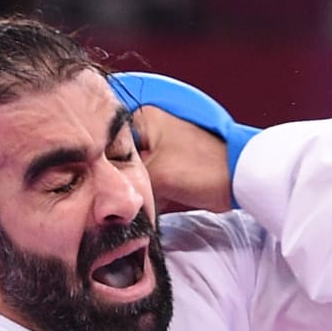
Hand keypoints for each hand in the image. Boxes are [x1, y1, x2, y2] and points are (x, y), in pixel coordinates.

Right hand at [109, 71, 257, 213]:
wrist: (239, 182)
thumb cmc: (202, 168)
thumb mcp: (157, 175)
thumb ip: (126, 183)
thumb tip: (106, 196)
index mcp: (141, 119)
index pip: (104, 138)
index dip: (97, 162)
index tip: (92, 182)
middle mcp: (146, 131)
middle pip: (116, 159)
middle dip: (115, 180)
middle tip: (107, 199)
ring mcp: (156, 151)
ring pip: (130, 175)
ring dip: (130, 192)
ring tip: (122, 207)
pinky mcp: (166, 171)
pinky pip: (144, 184)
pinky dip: (143, 197)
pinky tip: (137, 211)